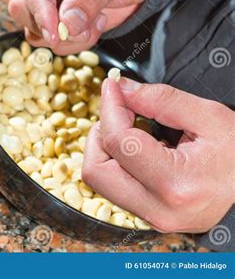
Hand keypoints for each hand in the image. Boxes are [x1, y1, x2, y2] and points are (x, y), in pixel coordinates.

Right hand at [8, 0, 150, 54]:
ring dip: (67, 38)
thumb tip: (66, 27)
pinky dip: (73, 42)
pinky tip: (92, 25)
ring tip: (96, 21)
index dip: (41, 11)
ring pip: (34, 31)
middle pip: (24, 9)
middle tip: (88, 26)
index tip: (55, 34)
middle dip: (55, 27)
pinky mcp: (49, 18)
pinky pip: (50, 40)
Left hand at [82, 78, 234, 232]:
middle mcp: (158, 209)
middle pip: (95, 169)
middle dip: (99, 133)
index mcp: (175, 184)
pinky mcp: (150, 218)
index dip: (109, 107)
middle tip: (118, 111)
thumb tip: (121, 88)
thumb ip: (161, 99)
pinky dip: (115, 162)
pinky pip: (113, 188)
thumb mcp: (210, 117)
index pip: (118, 141)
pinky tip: (136, 148)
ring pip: (99, 181)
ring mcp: (153, 218)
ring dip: (104, 148)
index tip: (112, 87)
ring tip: (130, 128)